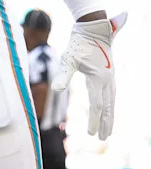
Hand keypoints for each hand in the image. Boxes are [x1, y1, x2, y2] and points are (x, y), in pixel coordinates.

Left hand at [52, 12, 126, 139]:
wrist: (93, 29)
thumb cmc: (78, 44)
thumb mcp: (68, 59)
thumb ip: (63, 75)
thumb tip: (56, 90)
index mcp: (98, 79)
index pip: (96, 105)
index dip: (93, 120)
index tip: (90, 134)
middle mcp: (108, 81)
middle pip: (107, 107)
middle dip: (104, 124)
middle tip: (102, 139)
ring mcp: (111, 77)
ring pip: (111, 102)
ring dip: (109, 116)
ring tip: (107, 130)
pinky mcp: (110, 74)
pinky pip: (111, 95)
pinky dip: (110, 106)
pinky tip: (107, 111)